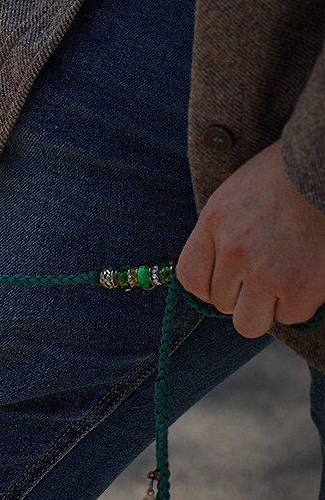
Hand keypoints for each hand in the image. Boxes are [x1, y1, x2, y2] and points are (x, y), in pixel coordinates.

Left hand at [176, 140, 324, 336]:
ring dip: (268, 308)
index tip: (229, 282)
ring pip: (250, 322)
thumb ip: (222, 233)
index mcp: (214, 222)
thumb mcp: (238, 195)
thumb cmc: (288, 177)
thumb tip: (221, 275)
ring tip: (287, 281)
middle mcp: (233, 250)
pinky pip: (290, 317)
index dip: (209, 287)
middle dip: (244, 295)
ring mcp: (265, 271)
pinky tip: (310, 276)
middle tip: (269, 274)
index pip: (190, 278)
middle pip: (222, 304)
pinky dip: (301, 304)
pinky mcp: (300, 287)